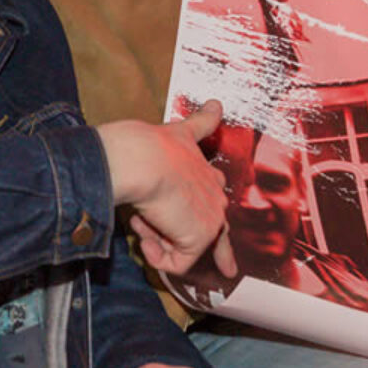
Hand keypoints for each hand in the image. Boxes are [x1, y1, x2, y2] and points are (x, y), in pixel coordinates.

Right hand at [97, 101, 236, 276]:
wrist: (143, 159)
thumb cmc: (151, 145)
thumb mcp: (180, 132)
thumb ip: (202, 122)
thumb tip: (217, 103)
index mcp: (208, 175)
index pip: (216, 200)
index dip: (216, 223)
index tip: (226, 254)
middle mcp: (214, 198)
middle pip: (218, 233)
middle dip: (199, 246)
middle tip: (201, 259)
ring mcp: (210, 219)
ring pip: (184, 246)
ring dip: (155, 238)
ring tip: (141, 220)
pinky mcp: (199, 238)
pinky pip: (176, 263)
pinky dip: (156, 256)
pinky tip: (145, 237)